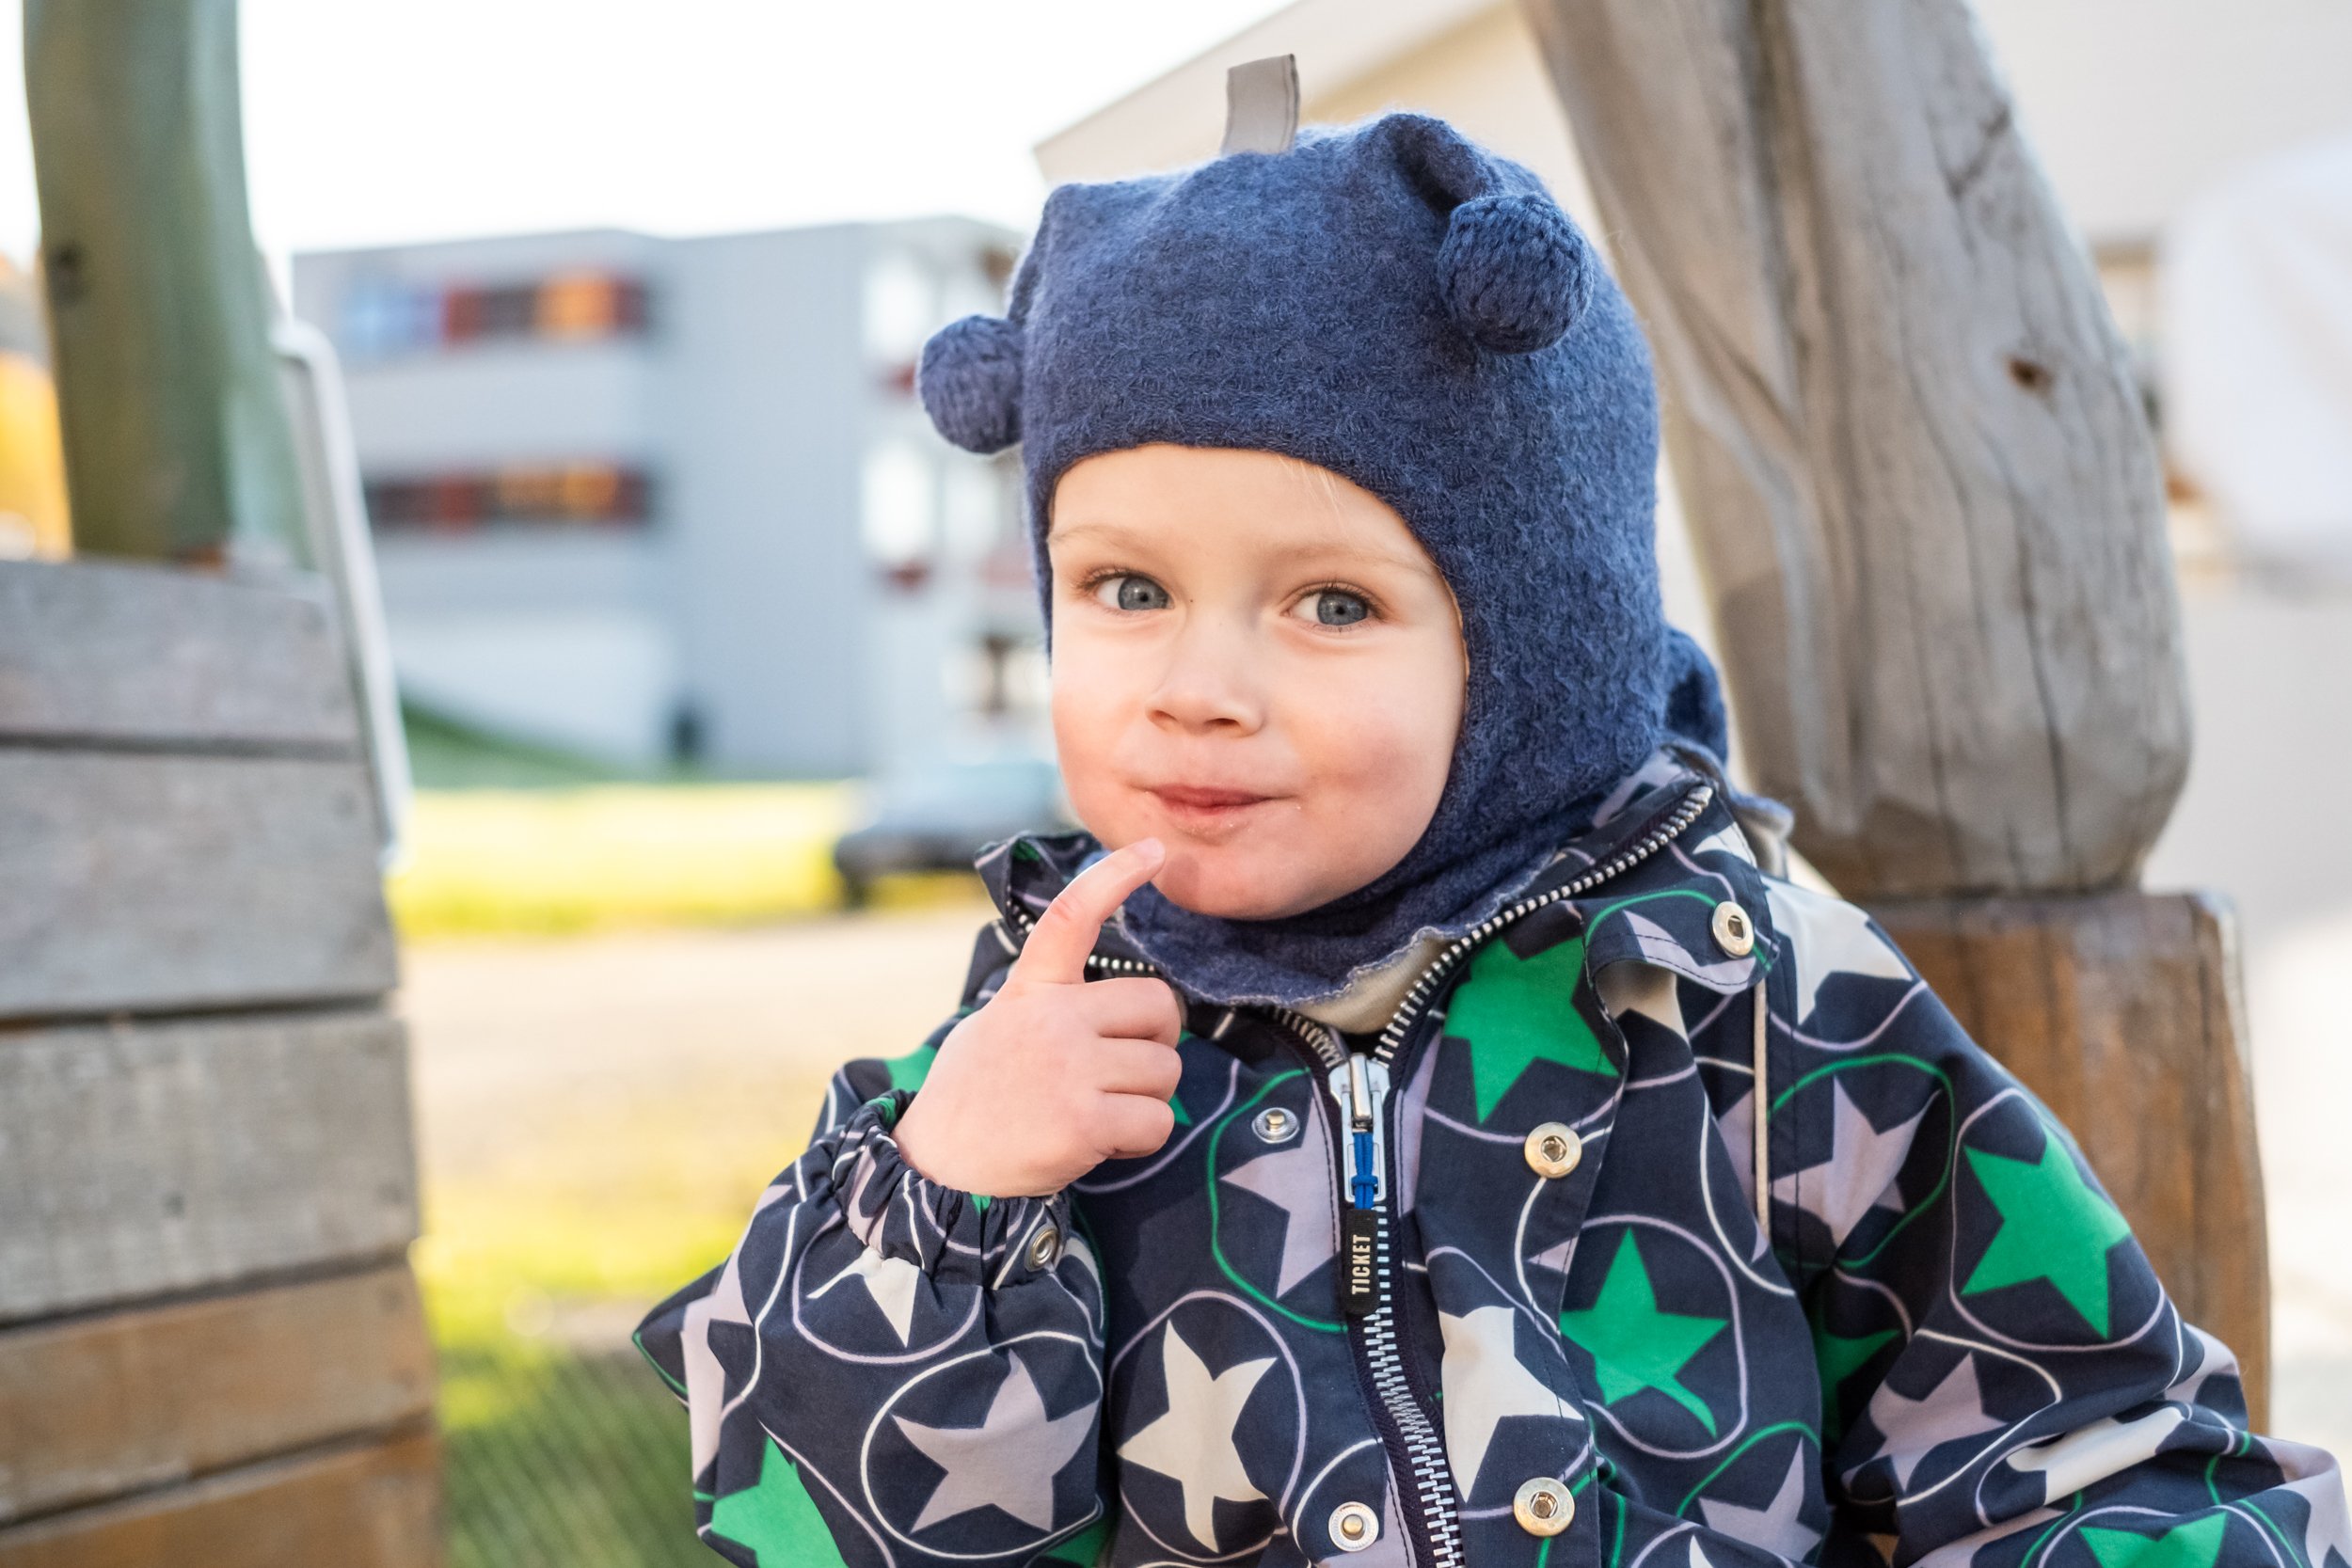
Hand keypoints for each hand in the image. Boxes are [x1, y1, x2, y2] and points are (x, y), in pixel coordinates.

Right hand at [892, 839, 1184, 1197]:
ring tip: (1097, 1112)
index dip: (1115, 877)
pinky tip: (1099, 1142)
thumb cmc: (977, 1096)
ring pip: (1166, 1070)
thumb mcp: (997, 1025)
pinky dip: (1140, 1139)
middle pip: (1159, 1006)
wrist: (939, 1169)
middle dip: (1157, 1042)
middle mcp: (1052, 1019)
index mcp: (1031, 991)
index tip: (1154, 850)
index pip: (1072, 917)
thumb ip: (1050, 1003)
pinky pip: (1156, 1121)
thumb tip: (1121, 1005)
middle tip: (1120, 1069)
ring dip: (1146, 1098)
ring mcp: (1069, 1068)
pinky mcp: (1083, 1121)